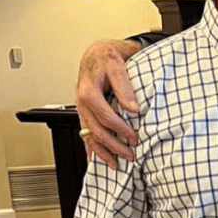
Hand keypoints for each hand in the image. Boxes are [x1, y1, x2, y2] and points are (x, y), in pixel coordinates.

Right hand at [75, 38, 142, 169]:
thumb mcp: (117, 67)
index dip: (121, 130)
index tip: (135, 138)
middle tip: (130, 156)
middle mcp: (82, 103)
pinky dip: (90, 148)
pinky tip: (94, 159)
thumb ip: (124, 88)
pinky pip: (85, 133)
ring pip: (89, 136)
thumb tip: (133, 109)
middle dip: (113, 147)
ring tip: (115, 164)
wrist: (97, 53)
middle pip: (97, 131)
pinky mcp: (85, 112)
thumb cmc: (107, 58)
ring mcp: (82, 109)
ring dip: (102, 153)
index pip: (106, 117)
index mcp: (89, 93)